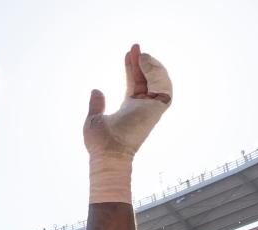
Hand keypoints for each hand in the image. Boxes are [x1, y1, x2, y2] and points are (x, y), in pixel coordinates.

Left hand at [84, 44, 170, 203]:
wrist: (107, 154)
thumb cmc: (100, 143)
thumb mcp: (94, 118)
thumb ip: (97, 104)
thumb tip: (96, 90)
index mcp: (130, 109)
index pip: (135, 84)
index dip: (132, 69)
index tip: (129, 54)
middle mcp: (142, 108)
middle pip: (147, 80)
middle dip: (142, 63)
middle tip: (135, 46)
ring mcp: (150, 110)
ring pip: (159, 82)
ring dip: (152, 66)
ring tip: (140, 54)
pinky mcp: (156, 111)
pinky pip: (163, 87)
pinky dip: (157, 73)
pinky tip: (144, 62)